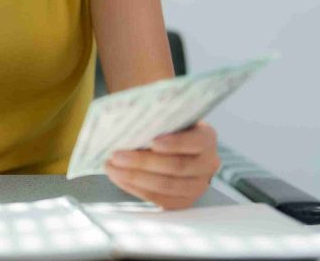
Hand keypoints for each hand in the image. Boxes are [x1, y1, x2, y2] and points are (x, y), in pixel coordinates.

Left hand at [104, 120, 221, 209]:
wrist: (170, 145)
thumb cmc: (164, 127)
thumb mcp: (166, 118)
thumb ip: (155, 119)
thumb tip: (127, 120)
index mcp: (206, 137)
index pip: (196, 141)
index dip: (175, 143)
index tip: (153, 142)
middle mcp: (207, 163)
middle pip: (176, 166)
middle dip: (143, 162)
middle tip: (117, 155)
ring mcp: (197, 185)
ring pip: (167, 186)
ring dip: (135, 177)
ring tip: (112, 167)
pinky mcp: (183, 201)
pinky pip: (159, 199)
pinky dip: (135, 188)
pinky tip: (119, 178)